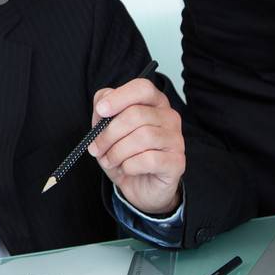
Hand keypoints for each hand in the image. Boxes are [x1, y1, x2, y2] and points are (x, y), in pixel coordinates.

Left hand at [89, 77, 183, 215]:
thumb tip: (101, 105)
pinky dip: (130, 165)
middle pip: (136, 114)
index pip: (143, 88)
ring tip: (110, 160)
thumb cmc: (125, 154)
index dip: (120, 97)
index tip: (101, 110)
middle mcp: (169, 117)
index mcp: (154, 103)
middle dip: (109, 133)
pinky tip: (127, 169)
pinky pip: (148, 159)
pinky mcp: (177, 162)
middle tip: (96, 148)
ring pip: (142, 137)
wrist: (141, 187)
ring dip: (117, 152)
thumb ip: (103, 113)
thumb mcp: (108, 131)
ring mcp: (176, 139)